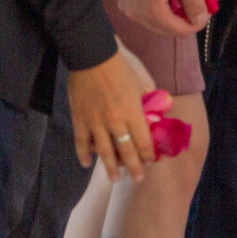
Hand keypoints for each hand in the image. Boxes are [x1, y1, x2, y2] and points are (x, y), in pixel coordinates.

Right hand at [67, 46, 157, 181]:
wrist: (92, 58)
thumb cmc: (121, 68)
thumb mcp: (141, 83)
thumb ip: (149, 99)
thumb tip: (156, 111)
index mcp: (133, 112)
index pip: (143, 141)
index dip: (148, 155)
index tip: (151, 162)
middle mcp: (115, 121)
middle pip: (125, 150)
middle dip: (133, 167)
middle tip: (137, 179)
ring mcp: (95, 122)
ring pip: (103, 151)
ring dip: (109, 167)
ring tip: (114, 178)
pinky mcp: (79, 120)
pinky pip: (81, 142)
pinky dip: (84, 155)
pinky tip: (88, 164)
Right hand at [99, 0, 207, 37]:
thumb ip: (194, 1)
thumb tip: (201, 20)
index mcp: (151, 13)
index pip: (181, 31)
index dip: (198, 22)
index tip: (207, 7)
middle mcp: (136, 17)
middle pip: (170, 29)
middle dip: (187, 17)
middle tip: (198, 0)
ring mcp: (129, 10)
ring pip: (159, 22)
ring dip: (175, 12)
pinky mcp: (126, 2)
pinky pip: (149, 13)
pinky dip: (162, 7)